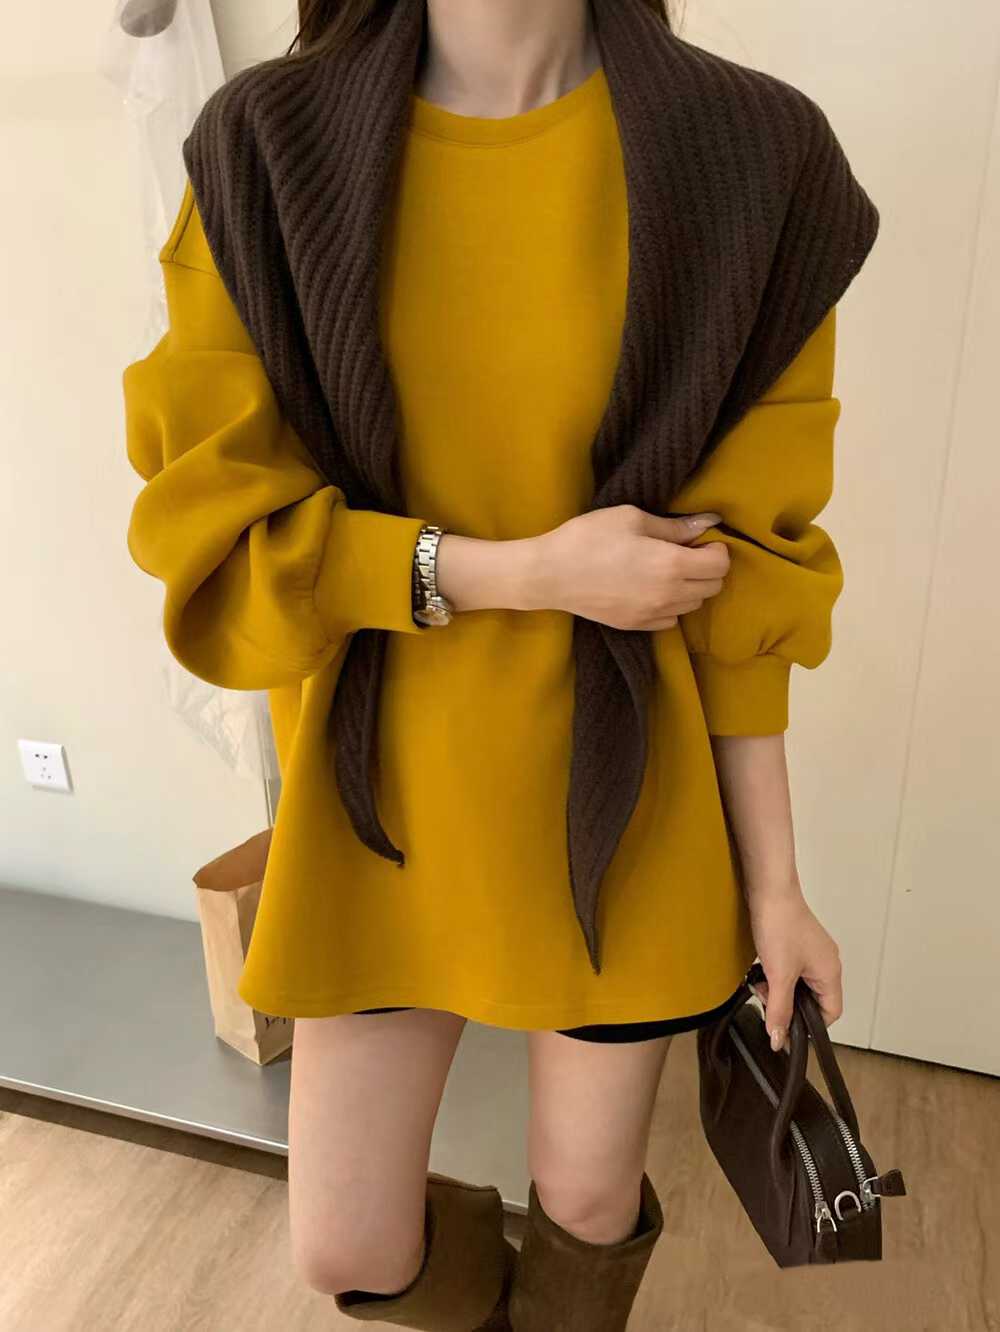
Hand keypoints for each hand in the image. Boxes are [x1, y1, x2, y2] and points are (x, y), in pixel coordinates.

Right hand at [528, 504, 729, 628]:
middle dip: (707, 568)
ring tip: (667, 570)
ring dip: (690, 587)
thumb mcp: (632, 518)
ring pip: (694, 605)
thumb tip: (709, 523)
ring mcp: (652, 614)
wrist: (550, 574)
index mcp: (671, 564)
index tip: (701, 540)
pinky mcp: (636, 625)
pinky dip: (670, 605)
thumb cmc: (588, 538)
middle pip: (712, 588)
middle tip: (685, 552)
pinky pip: (671, 619)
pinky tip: (651, 589)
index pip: (720, 565)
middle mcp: (668, 595)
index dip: (717, 549)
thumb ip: (675, 526)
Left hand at [746, 890, 843, 1052]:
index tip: (787, 1028)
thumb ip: (779, 1010)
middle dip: (788, 1004)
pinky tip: (760, 968)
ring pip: (798, 985)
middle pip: (813, 1000)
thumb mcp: (778, 975)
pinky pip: (789, 969)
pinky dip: (775, 973)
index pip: (831, 1014)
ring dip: (778, 988)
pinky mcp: (797, 943)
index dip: (810, 1026)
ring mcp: (812, 952)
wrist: (769, 890)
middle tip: (768, 999)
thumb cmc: (781, 924)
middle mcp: (826, 963)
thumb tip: (779, 1039)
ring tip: (761, 981)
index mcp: (830, 973)